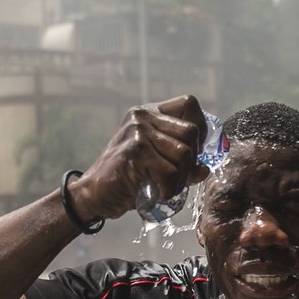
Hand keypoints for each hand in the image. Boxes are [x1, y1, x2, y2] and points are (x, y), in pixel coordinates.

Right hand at [71, 96, 209, 220]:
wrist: (94, 195)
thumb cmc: (127, 181)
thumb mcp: (158, 168)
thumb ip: (182, 164)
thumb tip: (205, 168)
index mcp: (149, 113)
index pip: (189, 103)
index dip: (201, 128)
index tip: (195, 151)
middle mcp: (142, 116)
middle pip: (191, 132)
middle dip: (191, 161)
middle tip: (178, 178)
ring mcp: (137, 131)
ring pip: (184, 154)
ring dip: (181, 179)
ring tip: (167, 188)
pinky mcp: (135, 151)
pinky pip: (170, 172)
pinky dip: (169, 189)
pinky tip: (158, 193)